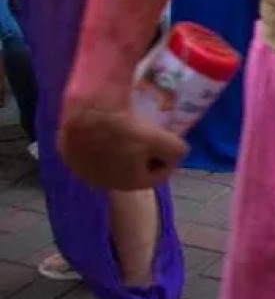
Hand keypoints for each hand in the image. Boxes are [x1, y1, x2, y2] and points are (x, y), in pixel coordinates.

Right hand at [58, 93, 186, 191]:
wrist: (84, 114)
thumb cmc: (125, 131)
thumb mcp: (160, 140)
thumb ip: (176, 150)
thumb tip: (179, 153)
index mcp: (128, 183)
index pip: (158, 175)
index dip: (169, 159)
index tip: (172, 142)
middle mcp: (104, 182)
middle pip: (135, 168)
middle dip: (146, 153)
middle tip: (152, 133)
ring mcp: (84, 170)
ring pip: (113, 159)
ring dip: (125, 146)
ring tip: (131, 126)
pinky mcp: (70, 155)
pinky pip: (94, 148)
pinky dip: (105, 139)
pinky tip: (110, 124)